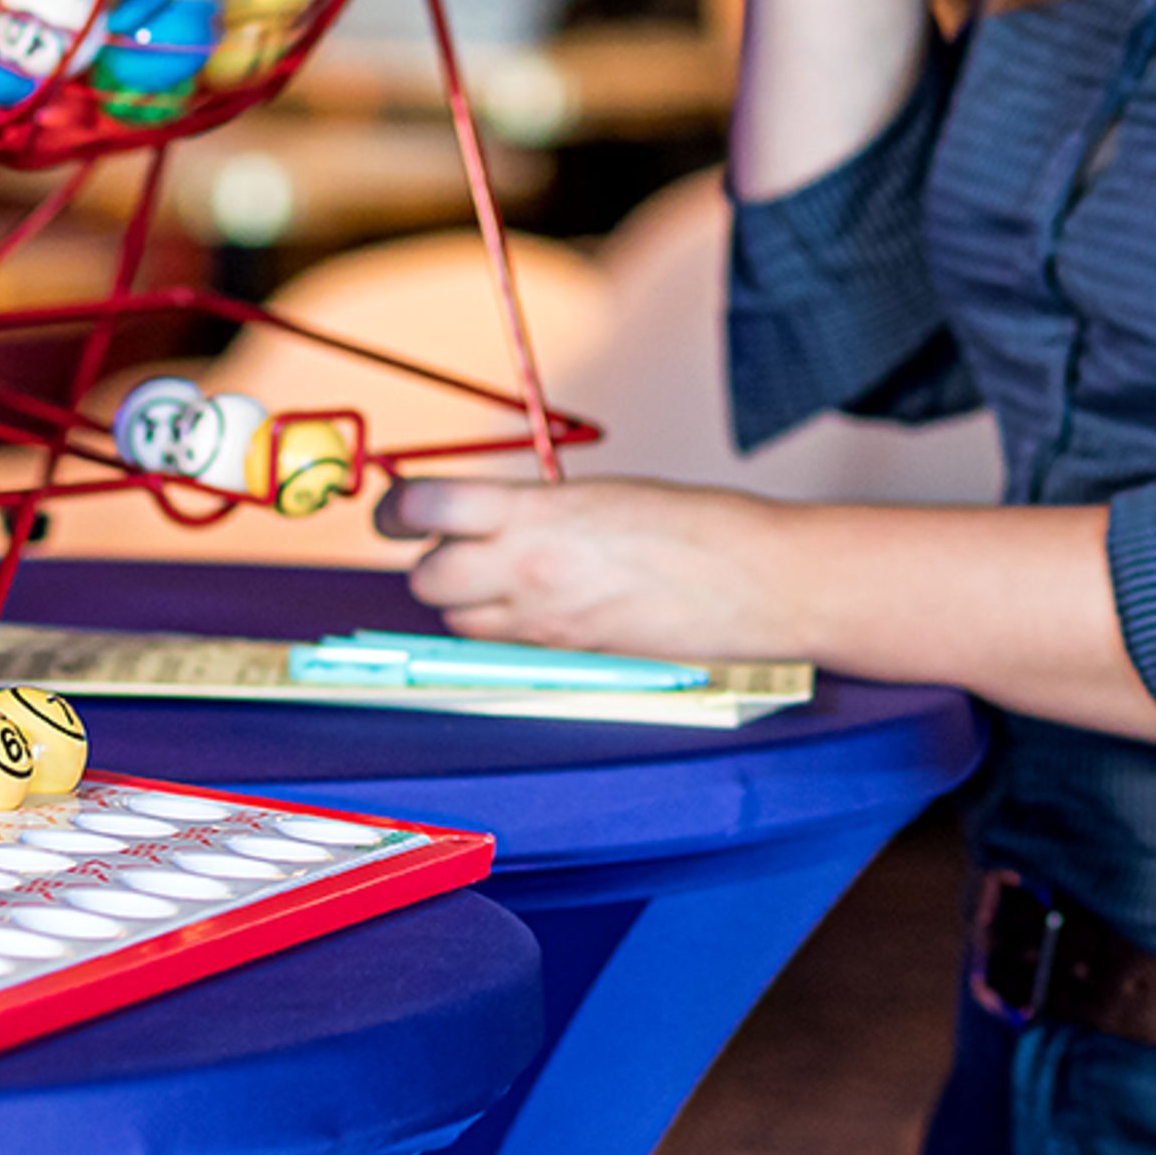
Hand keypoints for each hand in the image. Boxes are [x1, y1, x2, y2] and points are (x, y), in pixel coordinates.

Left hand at [376, 474, 787, 659]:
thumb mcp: (603, 496)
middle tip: (459, 546)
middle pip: (426, 579)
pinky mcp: (567, 659)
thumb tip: (486, 517)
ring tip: (511, 580)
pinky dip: (506, 631)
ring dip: (467, 602)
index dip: (397, 509)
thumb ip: (533, 509)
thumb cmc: (699, 528)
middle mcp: (529, 572)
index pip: (425, 509)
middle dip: (433, 564)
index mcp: (537, 514)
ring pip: (457, 622)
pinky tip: (544, 609)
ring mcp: (545, 624)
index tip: (397, 508)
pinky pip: (505, 649)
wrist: (758, 584)